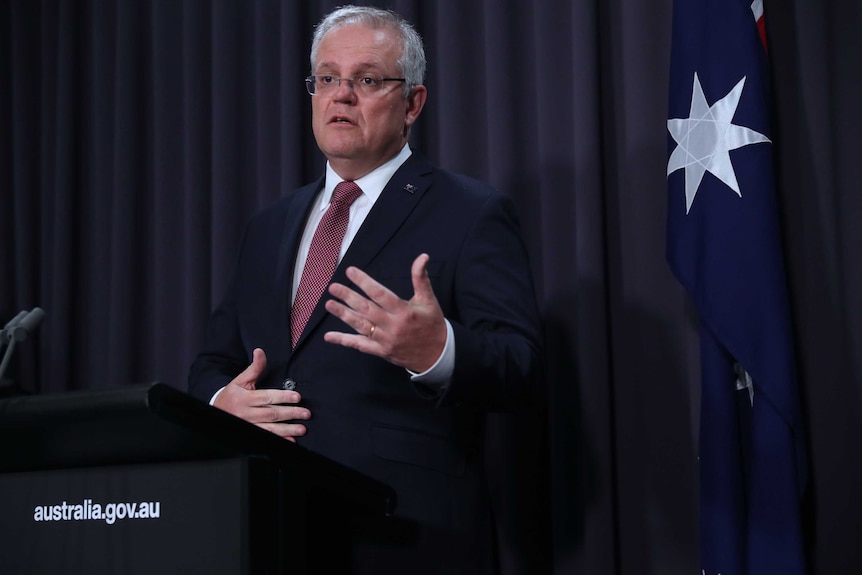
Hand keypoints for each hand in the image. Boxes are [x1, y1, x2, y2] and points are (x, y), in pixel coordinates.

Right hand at [212, 348, 310, 440]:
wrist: (216, 412)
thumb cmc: (231, 395)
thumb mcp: (240, 380)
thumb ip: (254, 368)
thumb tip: (260, 351)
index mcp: (245, 398)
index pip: (267, 397)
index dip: (283, 397)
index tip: (297, 397)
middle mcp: (246, 413)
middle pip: (271, 414)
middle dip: (290, 413)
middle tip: (306, 413)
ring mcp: (248, 426)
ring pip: (270, 429)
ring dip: (287, 430)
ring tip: (302, 429)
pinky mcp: (250, 435)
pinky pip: (266, 438)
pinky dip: (278, 440)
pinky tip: (289, 441)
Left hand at [324, 253, 446, 372]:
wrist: (437, 355)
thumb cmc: (432, 324)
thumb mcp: (429, 300)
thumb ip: (421, 278)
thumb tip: (422, 257)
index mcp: (404, 311)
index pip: (380, 294)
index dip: (364, 282)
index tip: (350, 272)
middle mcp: (393, 326)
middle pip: (366, 309)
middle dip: (348, 297)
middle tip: (333, 287)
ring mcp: (385, 340)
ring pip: (360, 326)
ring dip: (343, 315)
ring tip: (329, 304)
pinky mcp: (381, 352)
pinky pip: (360, 345)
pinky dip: (344, 340)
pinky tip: (329, 336)